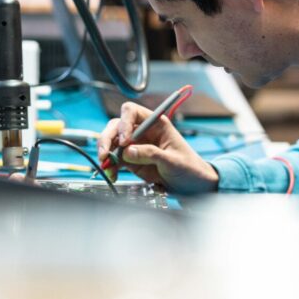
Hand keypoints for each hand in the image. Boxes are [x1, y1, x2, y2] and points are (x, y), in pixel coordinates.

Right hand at [97, 101, 218, 194]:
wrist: (193, 186)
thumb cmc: (189, 168)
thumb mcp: (173, 160)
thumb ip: (151, 154)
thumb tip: (128, 151)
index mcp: (156, 123)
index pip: (132, 112)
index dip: (124, 123)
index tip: (124, 141)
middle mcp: (142, 131)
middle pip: (117, 126)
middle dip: (108, 138)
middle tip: (105, 154)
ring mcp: (135, 145)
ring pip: (112, 142)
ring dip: (106, 154)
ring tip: (107, 167)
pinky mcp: (131, 160)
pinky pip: (115, 159)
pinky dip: (110, 166)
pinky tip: (112, 174)